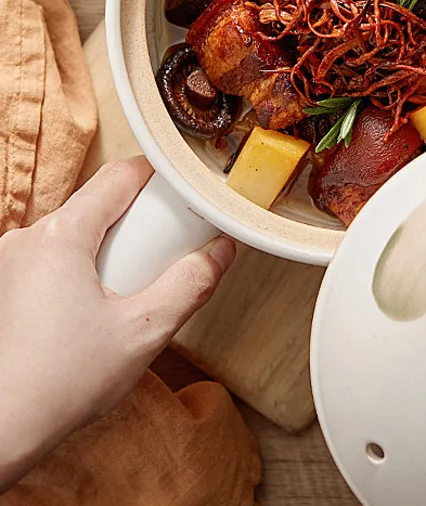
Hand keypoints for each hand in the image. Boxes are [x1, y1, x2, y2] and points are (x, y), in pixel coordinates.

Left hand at [0, 157, 235, 491]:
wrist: (1, 433)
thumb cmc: (58, 386)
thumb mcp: (145, 332)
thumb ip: (190, 284)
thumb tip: (220, 252)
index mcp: (60, 237)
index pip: (120, 176)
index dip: (159, 176)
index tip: (184, 195)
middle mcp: (26, 240)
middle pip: (98, 204)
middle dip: (137, 223)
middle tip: (162, 255)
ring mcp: (9, 263)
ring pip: (76, 232)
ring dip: (108, 249)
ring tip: (127, 292)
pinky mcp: (5, 286)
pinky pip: (53, 257)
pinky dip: (82, 268)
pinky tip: (95, 308)